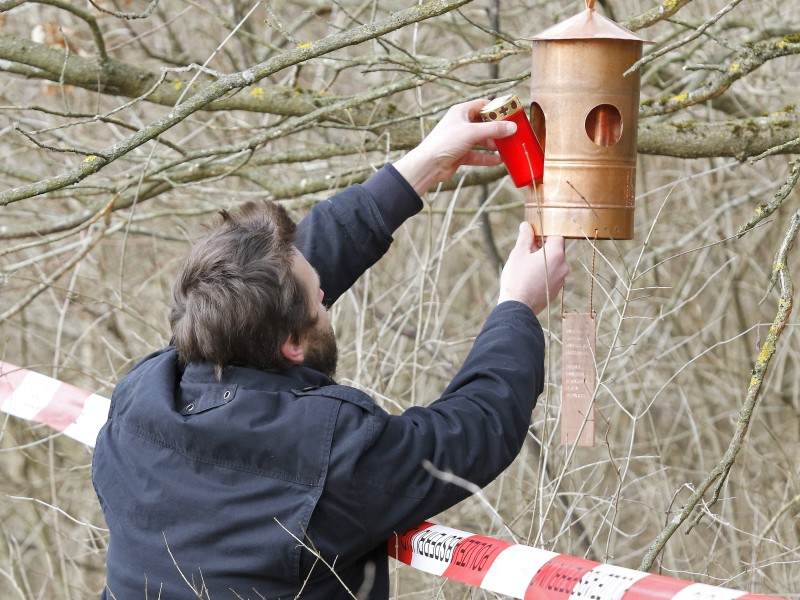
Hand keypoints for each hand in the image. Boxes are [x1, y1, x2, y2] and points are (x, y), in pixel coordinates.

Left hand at [393, 99, 516, 195]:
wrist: (428, 165)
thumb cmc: (445, 142)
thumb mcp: (472, 133)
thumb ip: (494, 130)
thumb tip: (512, 127)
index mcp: (461, 112)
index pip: (482, 105)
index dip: (496, 108)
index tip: (510, 114)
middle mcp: (461, 124)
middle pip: (484, 123)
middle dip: (497, 129)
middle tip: (512, 133)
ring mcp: (460, 140)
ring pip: (481, 140)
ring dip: (494, 144)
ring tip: (507, 148)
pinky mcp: (460, 154)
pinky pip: (477, 154)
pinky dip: (487, 157)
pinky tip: (498, 161)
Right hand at [498, 223, 568, 314]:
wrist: (517, 307)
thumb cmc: (517, 279)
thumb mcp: (518, 254)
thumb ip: (525, 237)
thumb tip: (526, 226)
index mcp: (556, 254)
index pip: (556, 235)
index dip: (544, 233)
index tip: (532, 237)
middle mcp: (563, 266)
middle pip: (556, 250)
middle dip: (542, 247)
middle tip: (526, 250)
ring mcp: (561, 280)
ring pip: (554, 263)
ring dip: (543, 260)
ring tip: (526, 265)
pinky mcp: (556, 290)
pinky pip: (552, 275)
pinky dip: (543, 272)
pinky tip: (529, 277)